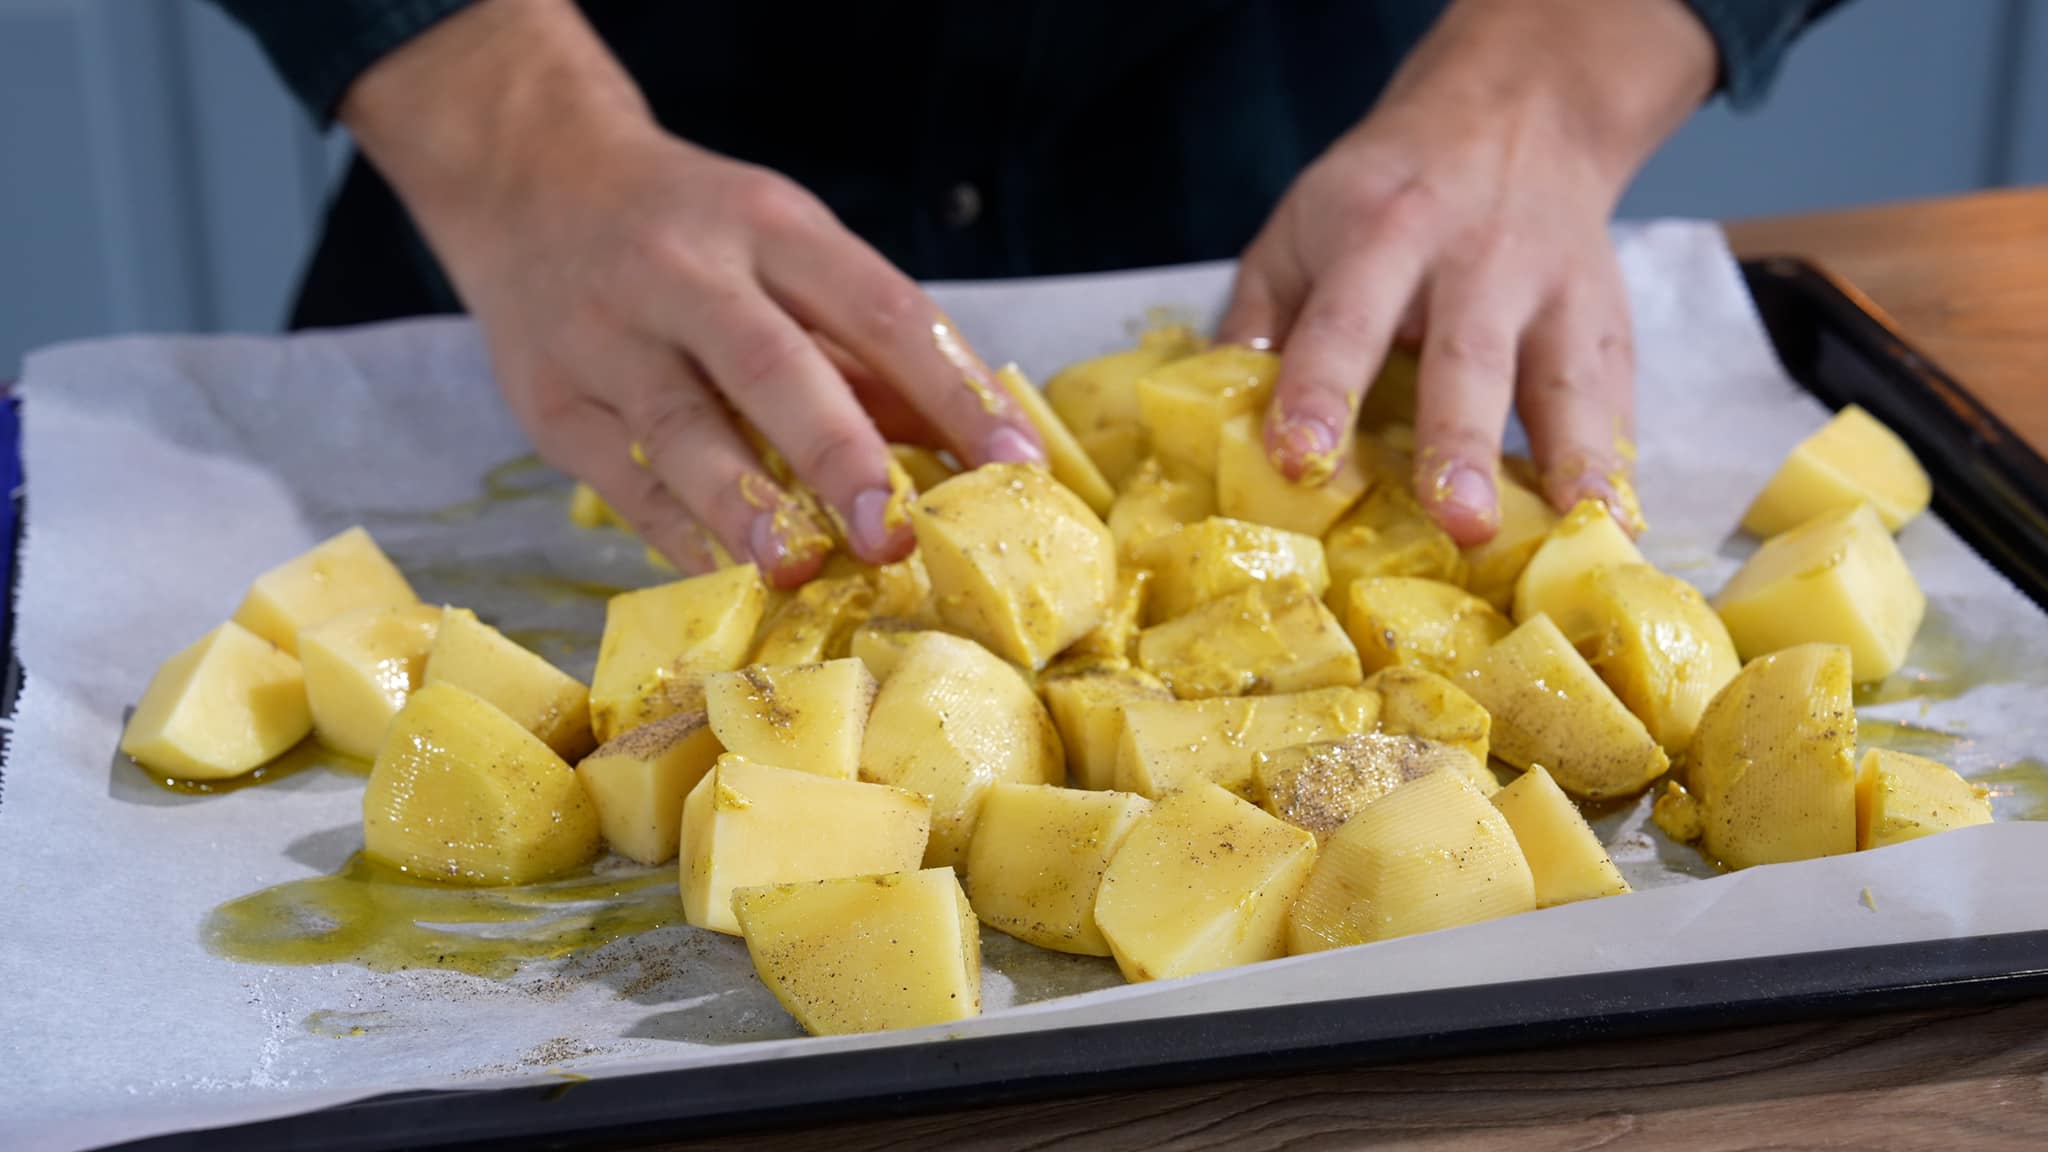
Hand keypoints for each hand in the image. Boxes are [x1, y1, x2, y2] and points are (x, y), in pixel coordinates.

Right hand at [341, 0, 1042, 584]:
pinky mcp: (550, 402)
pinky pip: (622, 482)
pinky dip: (680, 535)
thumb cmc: (693, 233)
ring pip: (680, 429)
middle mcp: (685, 272)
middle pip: (771, 364)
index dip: (953, 390)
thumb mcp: (788, 250)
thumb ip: (872, 353)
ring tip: (798, 569)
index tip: (1014, 465)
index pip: (879, 309)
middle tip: (893, 533)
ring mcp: (607, 337)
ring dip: (744, 505)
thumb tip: (974, 453)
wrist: (529, 176)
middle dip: (839, 452)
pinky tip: (729, 578)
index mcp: (772, 226)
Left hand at [1221, 0, 1715, 542]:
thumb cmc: (1384, 195)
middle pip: (1469, 358)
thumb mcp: (1302, 223)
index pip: (1346, 320)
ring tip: (1574, 532)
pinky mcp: (1608, 326)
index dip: (1321, 391)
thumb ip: (1259, 314)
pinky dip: (1615, 466)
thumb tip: (1216, 417)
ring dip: (1571, 463)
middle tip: (1459, 520)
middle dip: (1462, 442)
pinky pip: (1614, 403)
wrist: (1519, 113)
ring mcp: (1555, 294)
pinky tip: (1617, 526)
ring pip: (1566, 383)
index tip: (1299, 461)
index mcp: (1382, 233)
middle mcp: (1476, 261)